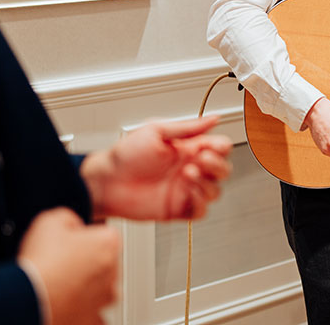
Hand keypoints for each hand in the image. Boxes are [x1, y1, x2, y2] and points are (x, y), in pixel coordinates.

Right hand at [18, 207, 119, 324]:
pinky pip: (94, 315)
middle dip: (88, 260)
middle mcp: (113, 272)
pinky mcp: (92, 320)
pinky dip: (83, 311)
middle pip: (106, 261)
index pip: (105, 233)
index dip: (85, 235)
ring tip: (62, 284)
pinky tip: (67, 304)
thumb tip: (73, 225)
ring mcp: (104, 299)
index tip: (70, 240)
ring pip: (102, 289)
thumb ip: (69, 218)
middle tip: (62, 261)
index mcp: (109, 244)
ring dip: (88, 287)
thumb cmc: (41, 263)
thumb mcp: (51, 220)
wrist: (28, 299)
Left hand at [81, 116, 232, 221]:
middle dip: (217, 165)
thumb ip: (187, 127)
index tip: (211, 146)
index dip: (221, 147)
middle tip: (200, 160)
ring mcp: (185, 190)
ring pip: (215, 191)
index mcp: (187, 149)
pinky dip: (201, 202)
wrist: (106, 181)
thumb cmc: (125, 155)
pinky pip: (201, 211)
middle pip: (222, 170)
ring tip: (187, 174)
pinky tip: (188, 191)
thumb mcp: (156, 131)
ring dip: (207, 183)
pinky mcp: (178, 209)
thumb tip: (213, 118)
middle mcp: (189, 169)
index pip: (219, 147)